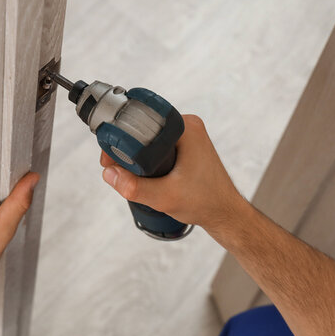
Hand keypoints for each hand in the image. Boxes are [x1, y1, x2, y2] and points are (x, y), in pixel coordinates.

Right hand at [99, 114, 246, 229]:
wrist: (224, 213)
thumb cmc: (205, 202)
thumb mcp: (165, 198)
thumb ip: (135, 187)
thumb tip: (110, 174)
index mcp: (186, 128)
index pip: (141, 122)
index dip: (121, 140)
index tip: (111, 159)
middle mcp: (188, 126)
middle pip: (143, 130)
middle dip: (127, 151)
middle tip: (121, 172)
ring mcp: (188, 136)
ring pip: (149, 140)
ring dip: (137, 157)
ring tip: (135, 177)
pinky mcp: (187, 146)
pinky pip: (159, 145)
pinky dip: (148, 159)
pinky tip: (146, 175)